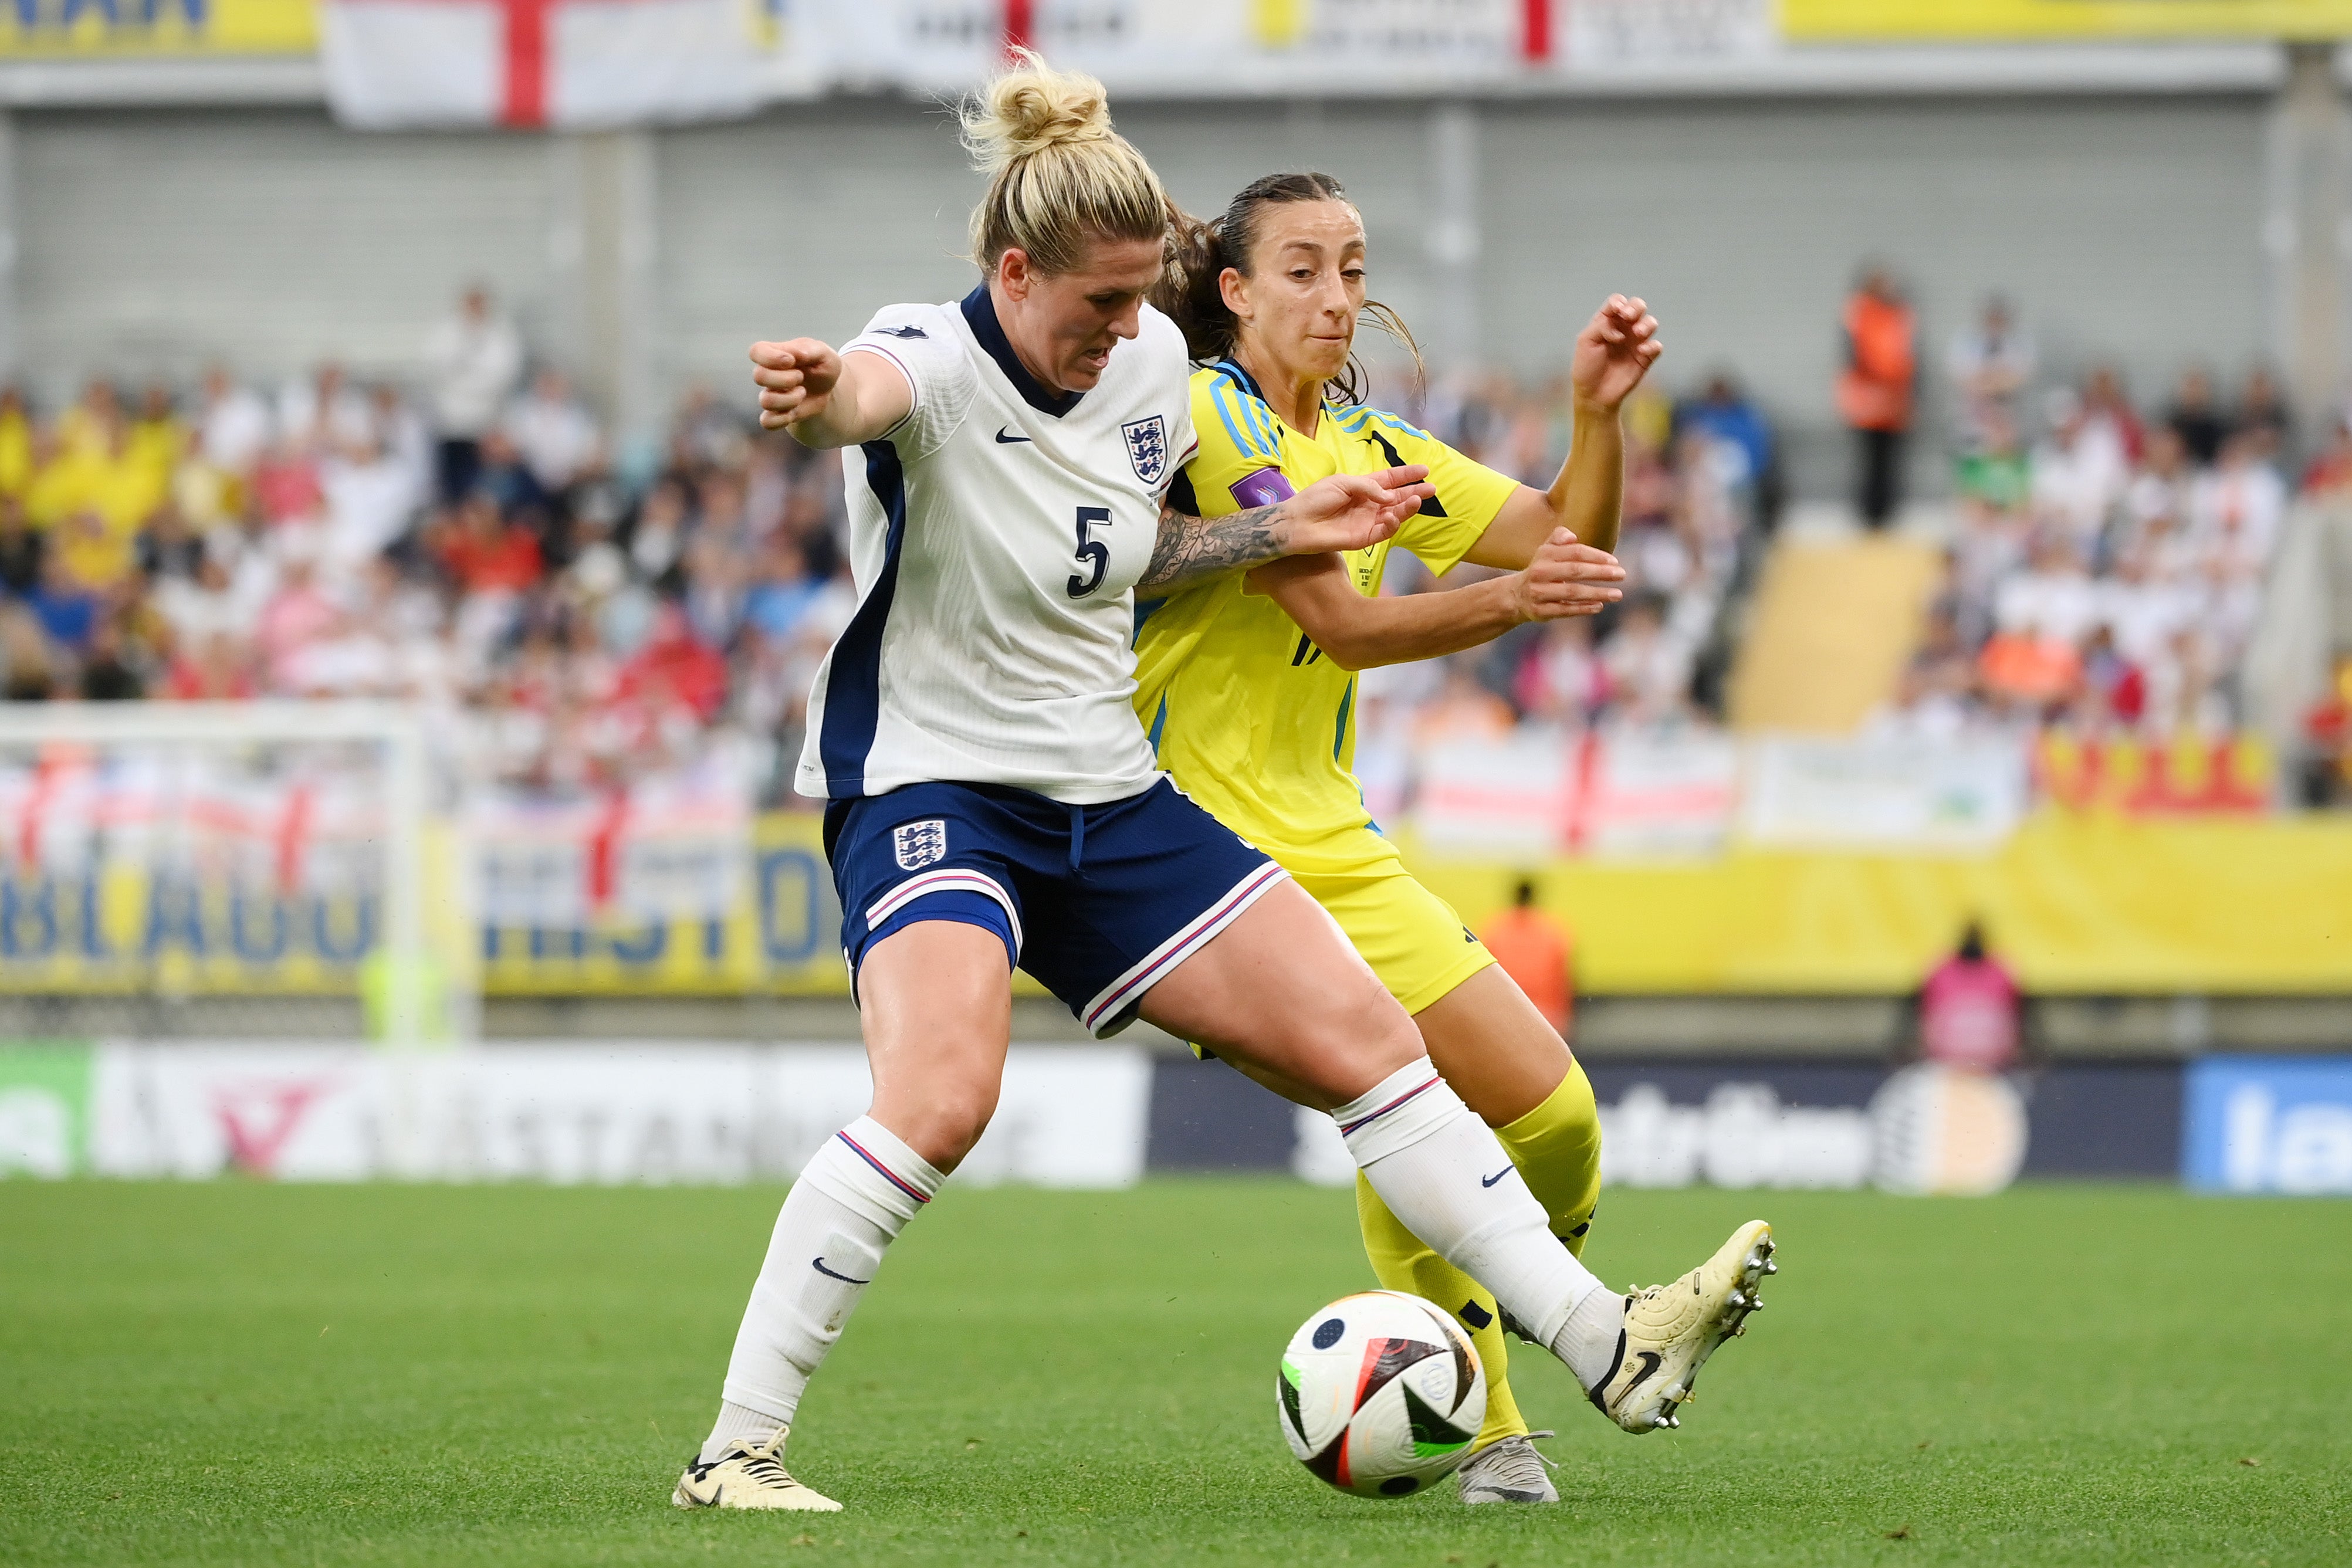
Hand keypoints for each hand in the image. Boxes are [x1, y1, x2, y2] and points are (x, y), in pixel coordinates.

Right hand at [749, 339, 843, 431]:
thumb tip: (796, 355)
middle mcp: (768, 374)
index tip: (791, 360)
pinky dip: (782, 420)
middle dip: (785, 379)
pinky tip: (793, 413)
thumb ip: (810, 349)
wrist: (828, 390)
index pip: (756, 351)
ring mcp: (770, 395)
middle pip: (759, 376)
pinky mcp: (775, 414)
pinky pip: (767, 422)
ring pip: (766, 401)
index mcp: (775, 354)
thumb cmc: (822, 366)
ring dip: (789, 399)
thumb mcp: (823, 353)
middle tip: (801, 377)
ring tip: (802, 393)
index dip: (770, 357)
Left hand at [1275, 464, 1435, 555]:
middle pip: (1397, 498)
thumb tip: (1390, 495)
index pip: (1390, 480)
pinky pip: (1384, 532)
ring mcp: (1367, 522)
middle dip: (1414, 492)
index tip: (1424, 470)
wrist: (1298, 522)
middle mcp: (1368, 505)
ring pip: (1394, 515)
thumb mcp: (1343, 482)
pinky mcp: (1364, 538)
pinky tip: (1395, 516)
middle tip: (1431, 489)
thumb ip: (1368, 487)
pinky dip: (1392, 524)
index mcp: (1363, 488)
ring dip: (1406, 508)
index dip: (1406, 475)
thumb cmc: (1315, 498)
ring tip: (1417, 500)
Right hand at [1508, 528, 1624, 622]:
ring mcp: (1539, 593)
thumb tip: (1572, 537)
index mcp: (1544, 554)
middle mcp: (1540, 573)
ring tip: (1617, 594)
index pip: (1574, 552)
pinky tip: (1599, 606)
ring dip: (1597, 593)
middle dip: (1600, 572)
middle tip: (1622, 575)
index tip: (1614, 561)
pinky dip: (1583, 609)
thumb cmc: (1542, 569)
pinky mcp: (1540, 611)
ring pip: (1572, 592)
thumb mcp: (1546, 550)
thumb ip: (1559, 537)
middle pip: (1574, 571)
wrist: (1516, 595)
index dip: (1595, 556)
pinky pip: (1565, 610)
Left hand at [1570, 295, 1662, 414]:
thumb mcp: (1586, 341)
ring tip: (1637, 333)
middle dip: (1636, 307)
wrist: (1594, 395)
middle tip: (1628, 317)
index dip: (1619, 303)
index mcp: (1607, 322)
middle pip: (1637, 306)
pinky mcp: (1645, 358)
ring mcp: (1635, 342)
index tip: (1616, 311)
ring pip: (1651, 323)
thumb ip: (1601, 326)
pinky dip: (1652, 346)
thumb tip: (1621, 330)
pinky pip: (1656, 346)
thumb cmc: (1586, 367)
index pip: (1617, 303)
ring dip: (1646, 324)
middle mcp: (1623, 328)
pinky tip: (1641, 352)